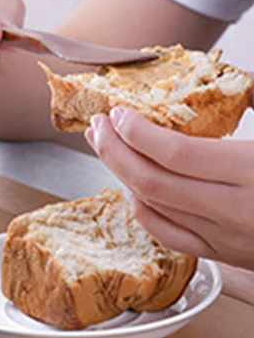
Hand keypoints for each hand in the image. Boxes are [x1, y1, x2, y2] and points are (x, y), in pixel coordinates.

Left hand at [85, 106, 253, 269]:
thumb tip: (245, 82)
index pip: (176, 155)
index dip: (139, 134)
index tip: (119, 114)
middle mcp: (234, 211)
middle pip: (152, 182)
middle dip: (116, 152)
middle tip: (98, 127)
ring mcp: (227, 238)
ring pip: (155, 209)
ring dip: (122, 177)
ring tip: (107, 149)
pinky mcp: (225, 255)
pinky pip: (170, 236)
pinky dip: (145, 212)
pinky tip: (133, 190)